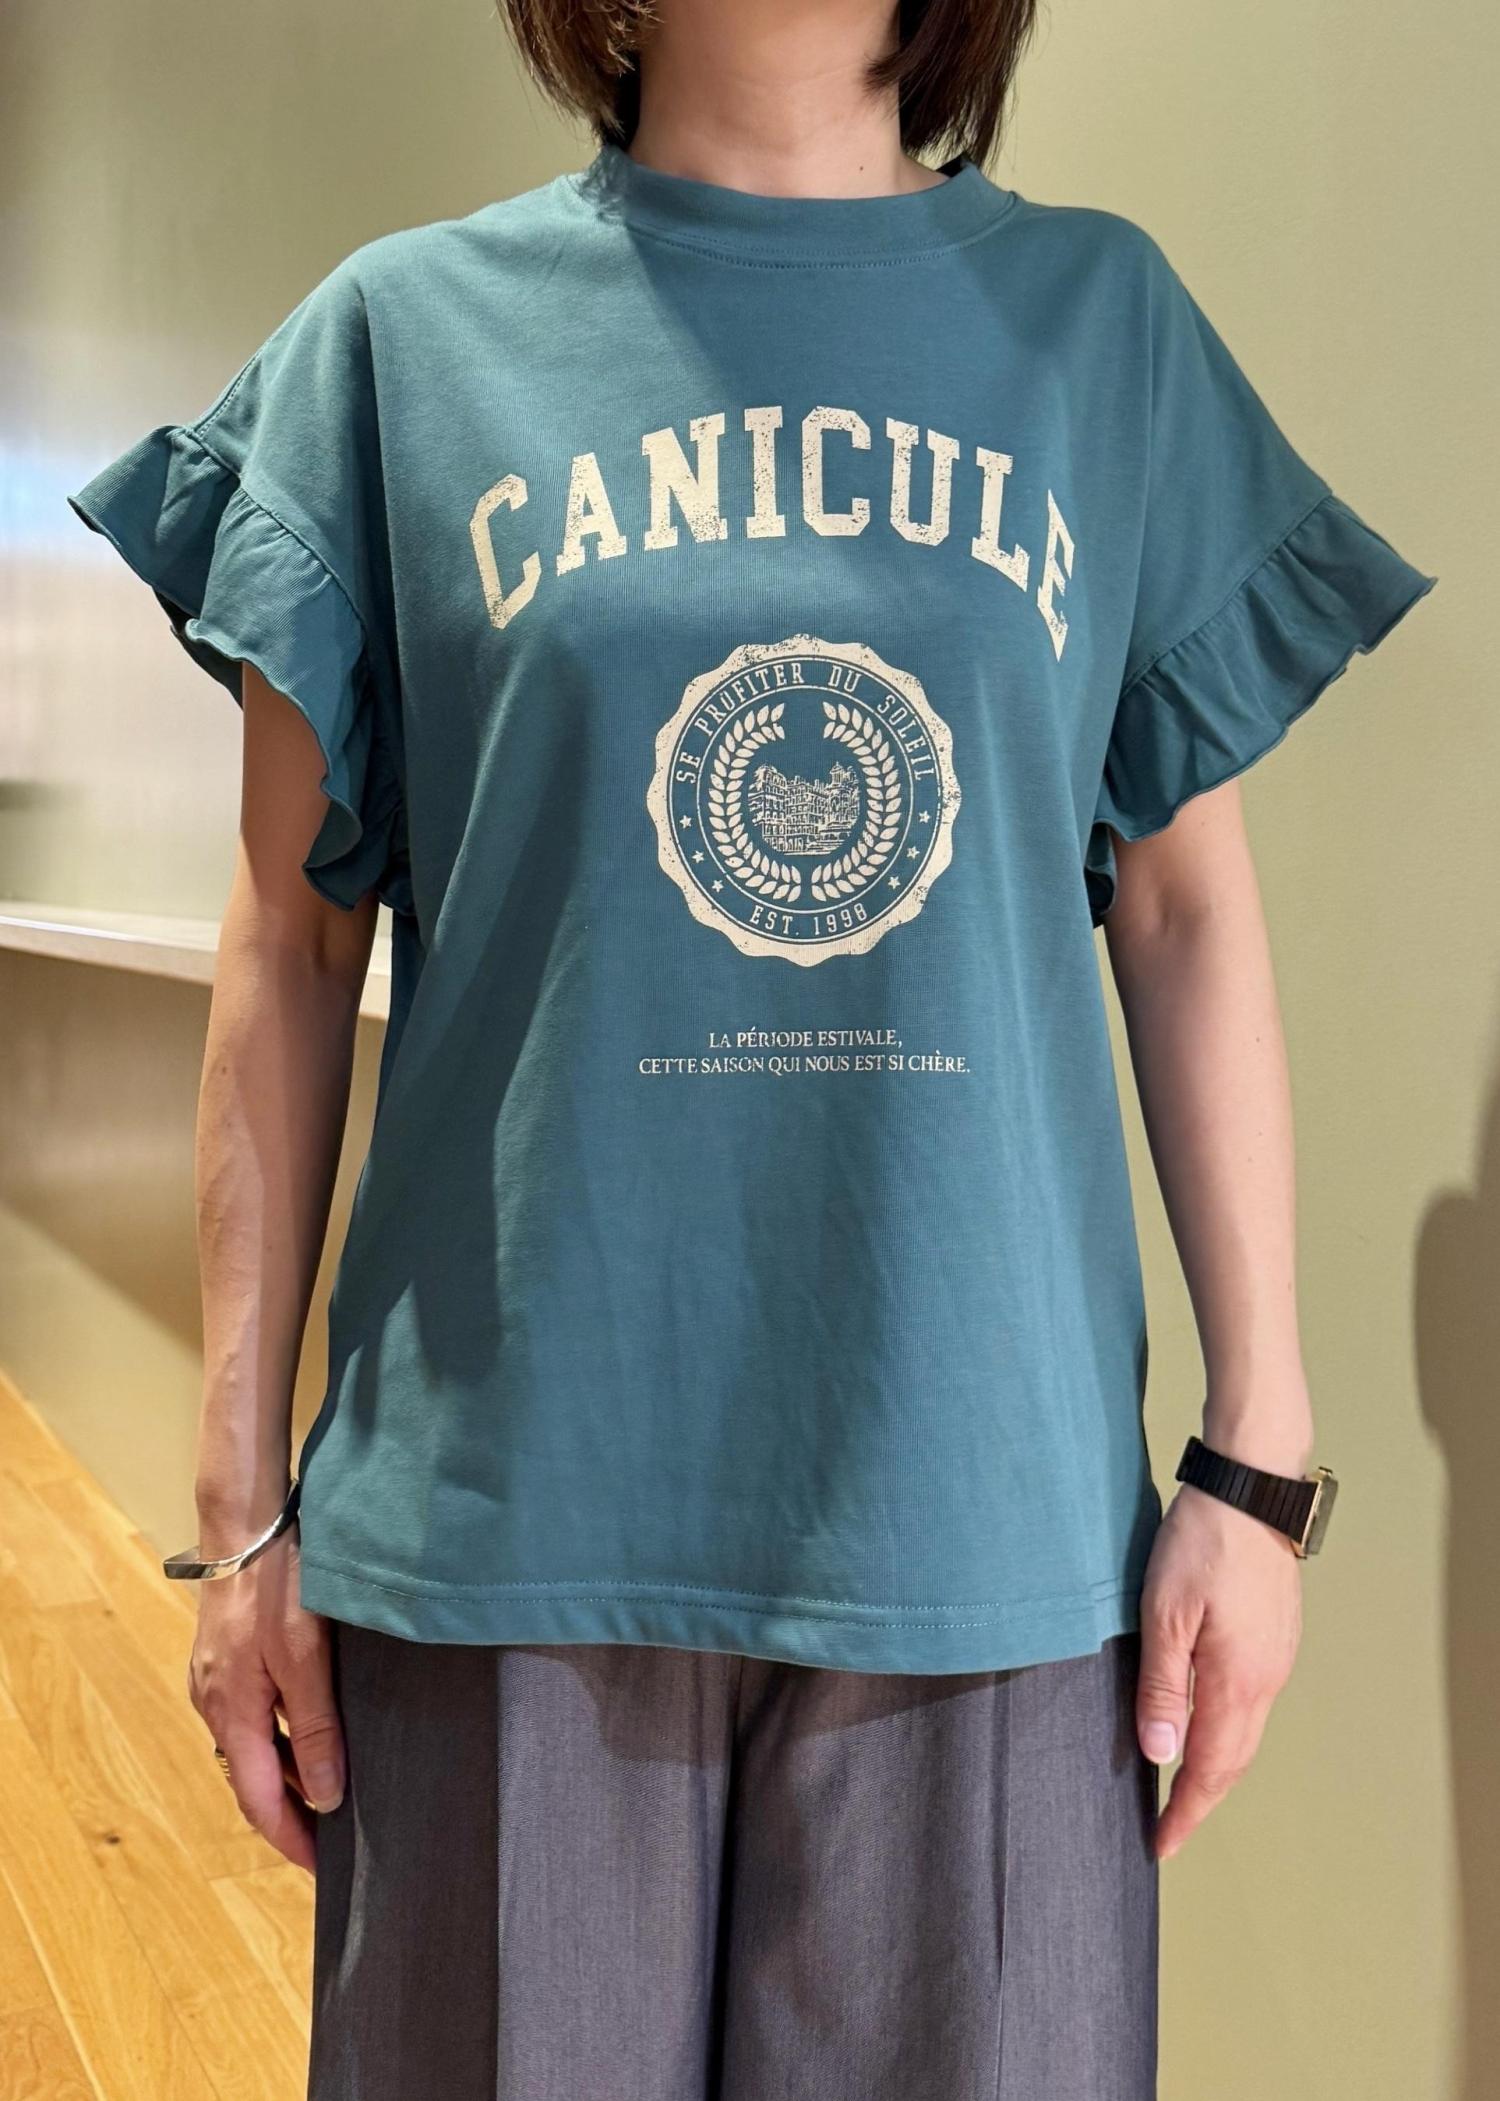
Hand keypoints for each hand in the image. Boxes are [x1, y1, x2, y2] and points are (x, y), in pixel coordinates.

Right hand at [186, 1516, 344, 1874]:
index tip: (323, 1872)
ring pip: (254, 1749)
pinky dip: (280, 1740)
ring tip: (331, 1793)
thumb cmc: (277, 1586)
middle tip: (335, 1841)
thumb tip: (325, 1798)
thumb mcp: (306, 1658)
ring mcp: (216, 1683)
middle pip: (254, 1781)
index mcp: (234, 1716)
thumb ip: (316, 1729)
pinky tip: (311, 1734)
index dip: (291, 1841)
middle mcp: (216, 1707)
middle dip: (291, 1815)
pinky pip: (253, 1719)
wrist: (244, 1526)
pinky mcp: (225, 1661)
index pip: (260, 1803)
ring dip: (287, 1776)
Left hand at [1135, 1477, 1302, 1860]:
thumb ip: (1162, 1687)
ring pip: (1245, 1733)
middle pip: (1232, 1761)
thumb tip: (1159, 1754)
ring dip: (1215, 1767)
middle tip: (1168, 1829)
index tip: (1161, 1845)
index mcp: (1237, 1682)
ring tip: (1182, 1788)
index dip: (1184, 1812)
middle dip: (1200, 1801)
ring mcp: (1276, 1658)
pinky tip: (1206, 1725)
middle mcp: (1265, 1680)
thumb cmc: (1203, 1543)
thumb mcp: (1165, 1613)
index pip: (1209, 1769)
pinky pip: (1251, 1704)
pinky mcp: (1276, 1637)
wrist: (1253, 1488)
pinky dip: (1227, 1731)